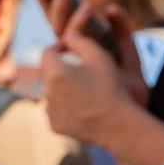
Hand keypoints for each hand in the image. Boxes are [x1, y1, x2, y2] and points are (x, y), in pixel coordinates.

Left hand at [36, 1, 145, 148]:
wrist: (117, 124)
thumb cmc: (111, 87)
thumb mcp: (99, 56)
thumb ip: (80, 41)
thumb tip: (67, 38)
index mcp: (55, 74)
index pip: (47, 53)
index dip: (58, 48)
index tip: (69, 48)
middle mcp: (47, 93)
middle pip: (49, 74)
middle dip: (61, 69)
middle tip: (81, 70)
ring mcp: (49, 112)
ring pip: (51, 93)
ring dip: (62, 88)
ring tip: (84, 89)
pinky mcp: (54, 126)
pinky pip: (56, 111)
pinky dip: (65, 106)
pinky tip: (83, 106)